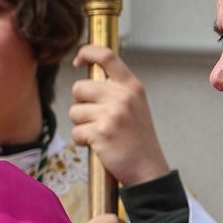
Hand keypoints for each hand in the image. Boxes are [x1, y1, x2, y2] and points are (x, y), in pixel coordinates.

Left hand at [69, 45, 170, 186]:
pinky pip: (75, 131)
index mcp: (132, 86)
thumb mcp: (135, 106)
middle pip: (79, 88)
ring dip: (81, 125)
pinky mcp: (101, 132)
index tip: (78, 59)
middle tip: (96, 119)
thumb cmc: (137, 140)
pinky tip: (98, 146)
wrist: (148, 170)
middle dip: (80, 104)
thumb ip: (116, 90)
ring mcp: (112, 114)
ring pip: (74, 111)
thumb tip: (88, 79)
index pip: (107, 56)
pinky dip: (82, 141)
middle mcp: (122, 96)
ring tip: (100, 134)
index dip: (88, 52)